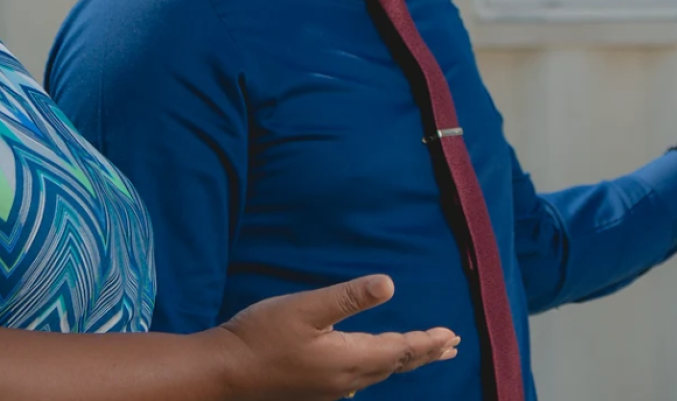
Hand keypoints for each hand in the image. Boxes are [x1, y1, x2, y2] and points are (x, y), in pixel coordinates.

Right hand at [211, 274, 459, 400]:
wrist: (224, 374)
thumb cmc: (262, 335)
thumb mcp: (306, 307)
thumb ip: (348, 297)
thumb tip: (390, 285)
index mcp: (350, 358)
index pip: (401, 349)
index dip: (428, 341)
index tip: (452, 335)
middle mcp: (346, 379)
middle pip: (395, 365)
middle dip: (424, 353)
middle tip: (450, 347)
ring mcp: (329, 389)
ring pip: (378, 374)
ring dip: (403, 361)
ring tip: (421, 353)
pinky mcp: (314, 391)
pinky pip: (359, 379)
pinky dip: (379, 367)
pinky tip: (371, 366)